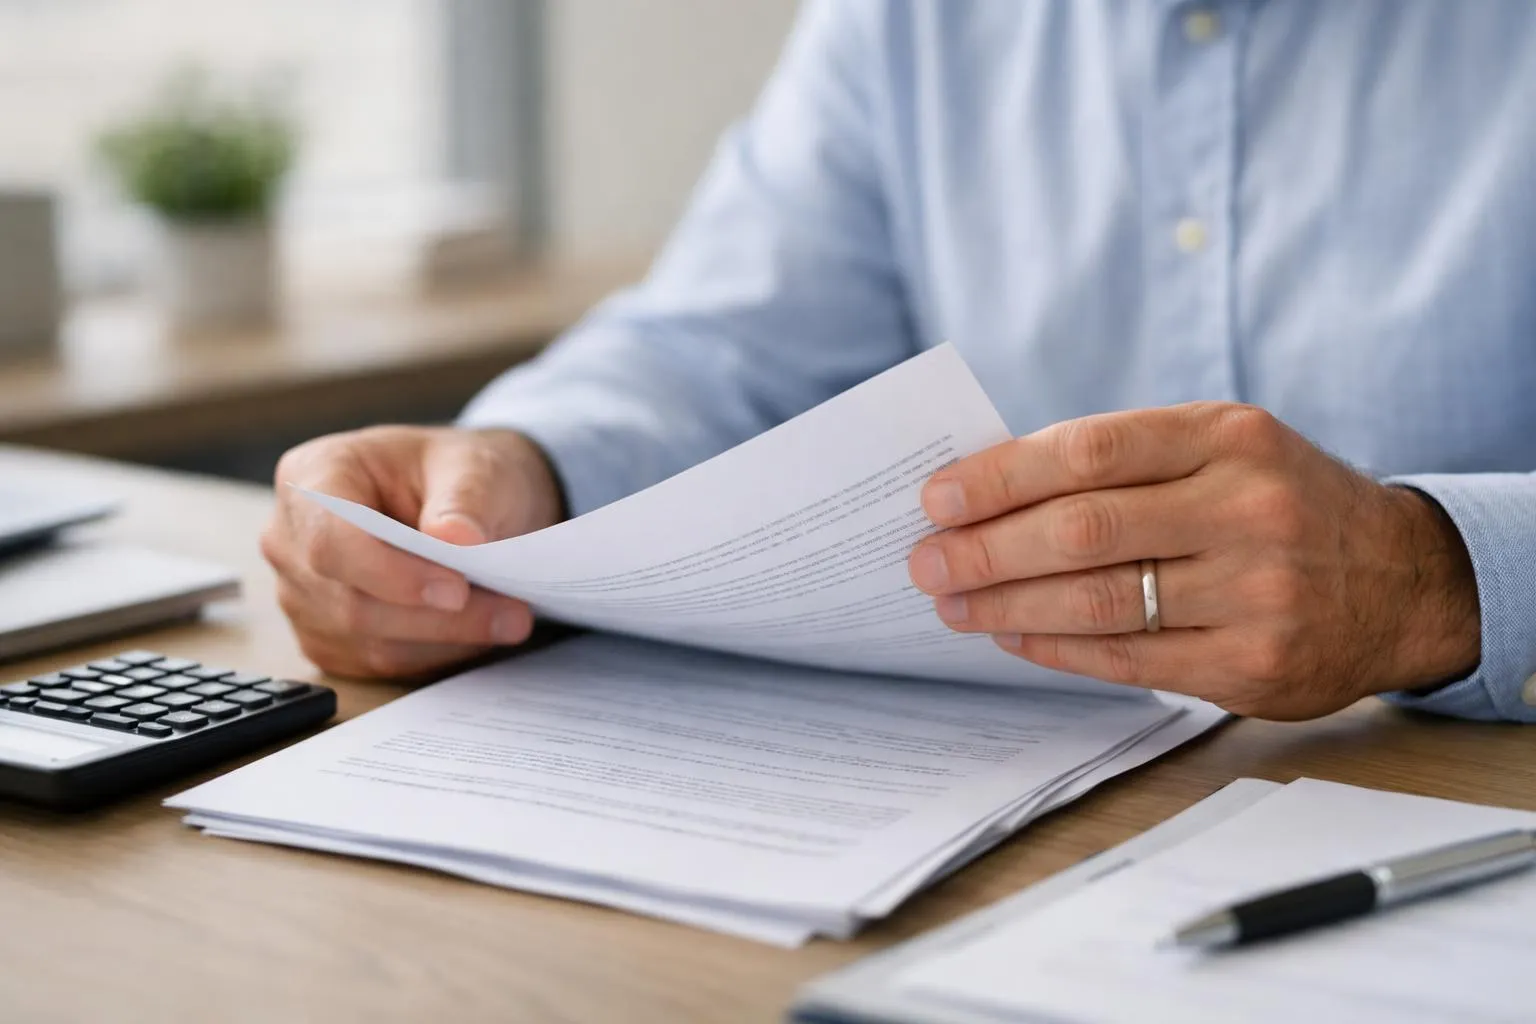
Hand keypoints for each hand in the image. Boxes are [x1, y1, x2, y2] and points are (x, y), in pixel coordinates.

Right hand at [262, 425, 563, 678]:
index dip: (390, 573)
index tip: (457, 589)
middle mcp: (291, 540)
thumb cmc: (459, 473)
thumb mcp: (475, 468)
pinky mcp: (329, 636)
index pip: (330, 540)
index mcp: (312, 476)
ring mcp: (303, 594)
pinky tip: (477, 631)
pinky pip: (377, 663)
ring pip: (366, 642)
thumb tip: (455, 540)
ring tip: (509, 619)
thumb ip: (464, 501)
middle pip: (349, 602)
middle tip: (512, 614)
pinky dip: (434, 653)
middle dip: (436, 617)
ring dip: (444, 639)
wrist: (465, 502)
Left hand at [907, 403, 1481, 719]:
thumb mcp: (1223, 450)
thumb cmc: (1281, 503)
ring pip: (1097, 601)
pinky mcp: (1253, 664)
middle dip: (986, 549)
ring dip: (1007, 605)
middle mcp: (1247, 508)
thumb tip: (990, 491)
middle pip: (1082, 530)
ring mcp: (1256, 591)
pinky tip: (1012, 636)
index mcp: (1228, 436)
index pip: (1087, 449)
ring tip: (953, 602)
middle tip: (925, 561)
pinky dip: (1055, 648)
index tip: (936, 497)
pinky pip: (1126, 658)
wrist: (1404, 580)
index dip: (1000, 476)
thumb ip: (1123, 462)